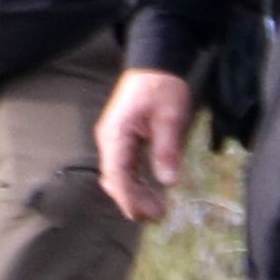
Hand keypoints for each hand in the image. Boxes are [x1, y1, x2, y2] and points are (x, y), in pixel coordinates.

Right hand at [94, 67, 196, 222]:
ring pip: (119, 174)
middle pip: (114, 178)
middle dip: (132, 199)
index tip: (143, 214)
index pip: (117, 173)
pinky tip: (152, 191)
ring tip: (157, 209)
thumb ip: (167, 148)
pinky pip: (126, 166)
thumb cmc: (162, 85)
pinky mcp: (124, 138)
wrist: (156, 63)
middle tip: (156, 216)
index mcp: (116, 133)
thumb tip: (168, 181)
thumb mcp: (170, 116)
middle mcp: (110, 139)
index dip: (128, 197)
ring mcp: (115, 139)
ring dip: (135, 192)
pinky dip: (137, 181)